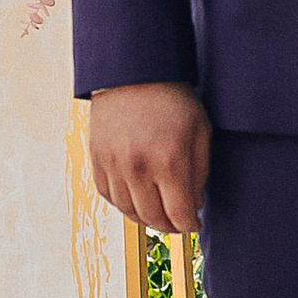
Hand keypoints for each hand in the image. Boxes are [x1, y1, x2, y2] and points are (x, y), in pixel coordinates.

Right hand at [87, 81, 212, 232]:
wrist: (133, 70)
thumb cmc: (174, 99)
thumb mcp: (200, 130)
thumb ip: (200, 173)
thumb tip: (195, 206)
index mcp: (170, 161)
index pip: (180, 214)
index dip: (190, 225)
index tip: (195, 226)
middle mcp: (139, 168)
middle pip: (154, 218)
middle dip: (170, 226)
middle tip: (178, 223)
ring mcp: (114, 165)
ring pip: (129, 211)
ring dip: (146, 218)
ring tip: (158, 213)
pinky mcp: (97, 159)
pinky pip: (109, 196)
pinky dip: (124, 204)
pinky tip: (136, 199)